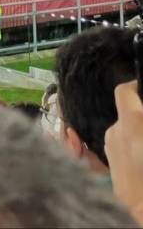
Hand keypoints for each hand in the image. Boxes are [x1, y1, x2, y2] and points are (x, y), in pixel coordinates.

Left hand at [106, 81, 142, 224]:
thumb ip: (140, 121)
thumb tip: (138, 115)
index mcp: (132, 125)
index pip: (124, 92)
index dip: (134, 86)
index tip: (142, 87)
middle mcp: (115, 134)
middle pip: (126, 115)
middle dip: (140, 117)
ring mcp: (111, 150)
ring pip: (123, 132)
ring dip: (136, 133)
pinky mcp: (110, 166)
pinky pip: (121, 148)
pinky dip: (133, 148)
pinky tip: (142, 158)